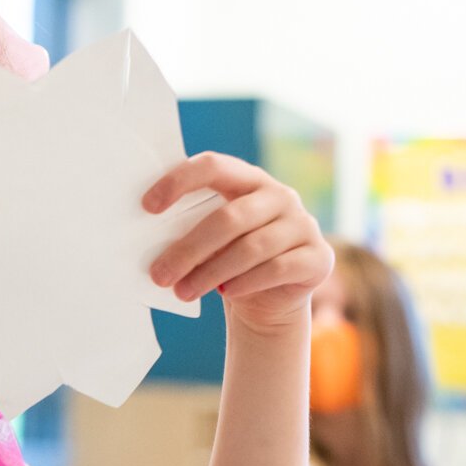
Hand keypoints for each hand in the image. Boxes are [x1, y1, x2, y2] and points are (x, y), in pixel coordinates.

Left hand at [144, 152, 333, 334]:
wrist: (270, 299)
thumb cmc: (229, 261)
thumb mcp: (210, 241)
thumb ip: (189, 230)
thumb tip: (147, 243)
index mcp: (248, 179)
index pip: (213, 166)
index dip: (180, 181)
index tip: (147, 206)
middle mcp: (280, 195)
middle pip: (230, 217)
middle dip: (189, 249)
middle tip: (159, 274)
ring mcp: (303, 224)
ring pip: (251, 247)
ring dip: (211, 273)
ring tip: (182, 291)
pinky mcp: (318, 256)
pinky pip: (277, 268)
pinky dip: (246, 282)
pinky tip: (226, 293)